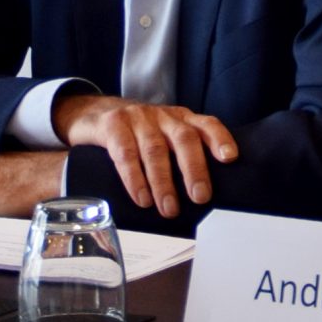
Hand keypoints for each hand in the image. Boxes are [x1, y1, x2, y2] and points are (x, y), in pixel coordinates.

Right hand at [52, 92, 237, 219]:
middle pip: (184, 138)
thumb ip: (179, 156)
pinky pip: (125, 154)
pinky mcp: (113, 126)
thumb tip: (203, 197)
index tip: (230, 157)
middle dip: (194, 169)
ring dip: (164, 182)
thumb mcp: (162, 137)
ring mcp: (137, 118)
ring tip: (169, 208)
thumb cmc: (135, 133)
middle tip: (200, 197)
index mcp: (180, 119)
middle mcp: (162, 116)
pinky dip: (134, 179)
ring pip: (155, 150)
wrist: (91, 113)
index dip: (219, 138)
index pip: (206, 124)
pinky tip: (142, 198)